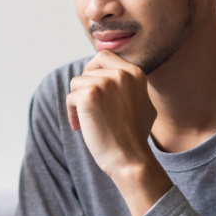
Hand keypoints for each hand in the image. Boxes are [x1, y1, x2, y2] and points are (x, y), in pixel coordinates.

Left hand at [66, 51, 171, 215]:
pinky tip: (80, 126)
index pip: (104, 57)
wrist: (130, 158)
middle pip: (88, 70)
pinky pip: (71, 97)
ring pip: (77, 83)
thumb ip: (131, 87)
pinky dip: (72, 113)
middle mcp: (121, 74)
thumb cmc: (135, 136)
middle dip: (83, 86)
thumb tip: (118, 74)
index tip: (90, 86)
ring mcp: (105, 83)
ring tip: (87, 120)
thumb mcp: (144, 104)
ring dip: (77, 102)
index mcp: (135, 73)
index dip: (92, 69)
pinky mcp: (89, 95)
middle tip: (85, 104)